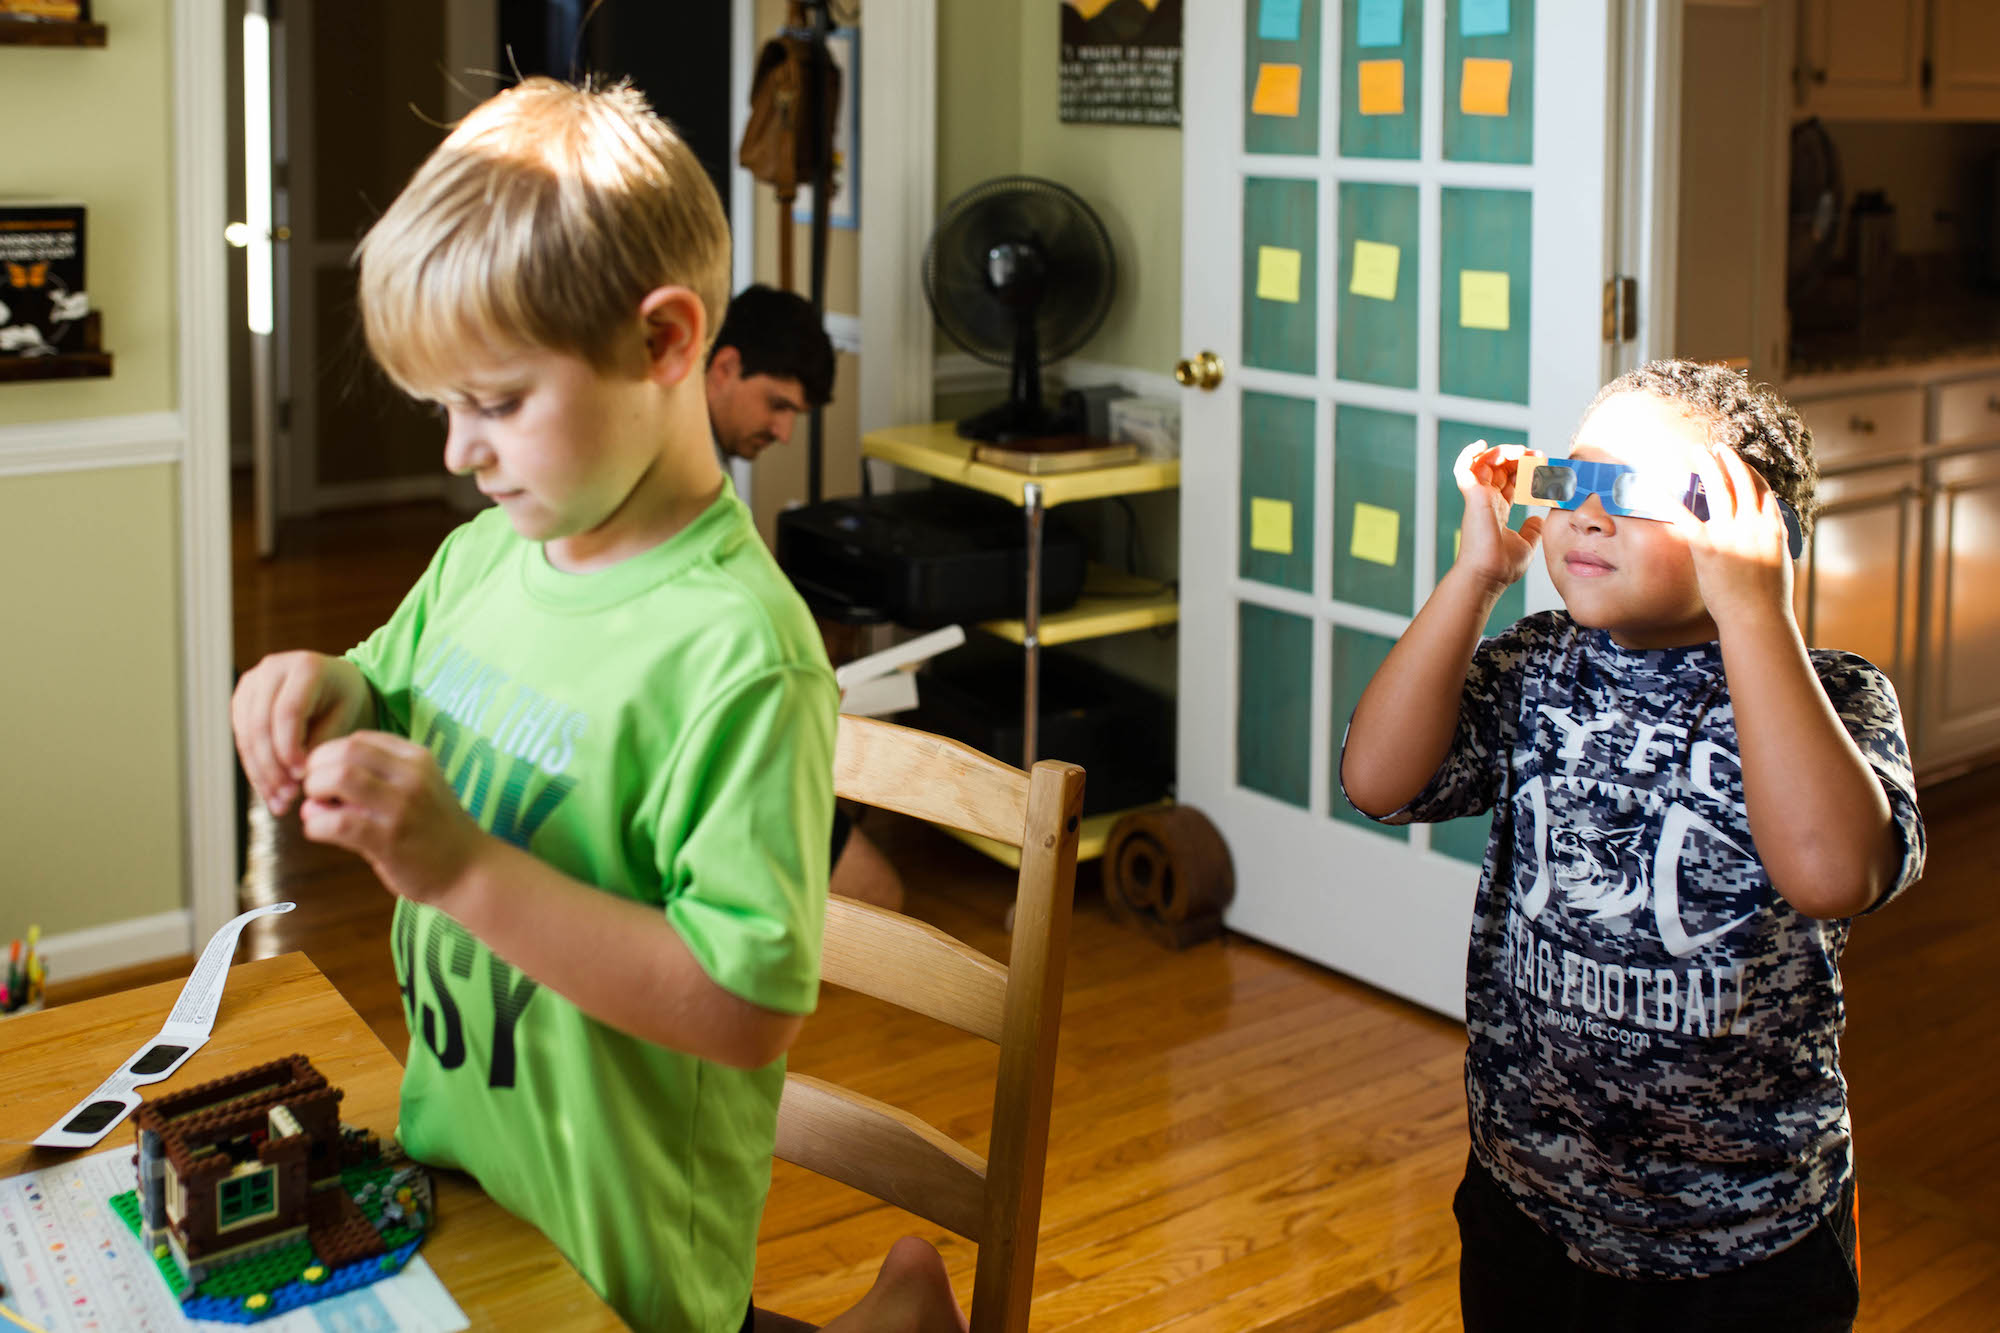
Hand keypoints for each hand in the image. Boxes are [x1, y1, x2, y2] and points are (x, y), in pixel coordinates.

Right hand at [232, 652, 372, 814]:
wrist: (334, 682)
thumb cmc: (345, 699)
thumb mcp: (345, 716)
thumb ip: (321, 741)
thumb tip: (295, 776)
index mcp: (305, 666)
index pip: (288, 712)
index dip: (290, 748)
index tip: (303, 777)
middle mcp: (272, 669)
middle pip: (261, 725)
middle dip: (273, 767)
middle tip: (289, 797)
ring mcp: (251, 683)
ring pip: (247, 735)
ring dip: (261, 773)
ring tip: (280, 802)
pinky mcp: (241, 701)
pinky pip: (243, 739)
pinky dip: (255, 768)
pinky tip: (270, 791)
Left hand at [298, 731, 486, 906]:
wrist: (468, 870)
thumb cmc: (434, 831)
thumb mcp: (417, 790)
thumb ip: (372, 781)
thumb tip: (314, 790)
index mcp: (417, 758)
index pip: (359, 740)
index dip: (329, 755)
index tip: (324, 776)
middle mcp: (411, 776)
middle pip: (344, 752)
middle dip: (316, 771)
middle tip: (314, 793)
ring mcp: (402, 807)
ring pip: (338, 778)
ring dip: (314, 793)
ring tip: (316, 810)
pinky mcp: (389, 840)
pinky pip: (337, 823)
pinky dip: (316, 825)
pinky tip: (318, 831)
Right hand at [1451, 441, 1545, 592]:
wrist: (1488, 574)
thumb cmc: (1503, 566)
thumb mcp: (1526, 544)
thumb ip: (1532, 530)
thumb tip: (1537, 518)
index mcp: (1498, 511)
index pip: (1509, 482)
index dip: (1525, 471)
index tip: (1543, 465)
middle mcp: (1486, 502)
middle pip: (1499, 469)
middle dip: (1518, 457)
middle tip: (1537, 454)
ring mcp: (1477, 497)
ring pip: (1484, 463)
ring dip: (1503, 452)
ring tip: (1520, 450)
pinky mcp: (1471, 495)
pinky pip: (1464, 468)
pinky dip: (1468, 454)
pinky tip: (1481, 444)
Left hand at [1674, 447, 1796, 631]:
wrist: (1758, 617)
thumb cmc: (1769, 597)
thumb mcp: (1780, 561)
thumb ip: (1772, 540)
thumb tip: (1770, 530)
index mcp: (1773, 526)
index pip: (1762, 488)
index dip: (1749, 471)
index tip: (1739, 461)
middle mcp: (1754, 524)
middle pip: (1741, 481)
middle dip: (1728, 460)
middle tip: (1716, 447)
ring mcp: (1731, 533)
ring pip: (1719, 488)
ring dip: (1707, 466)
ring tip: (1697, 451)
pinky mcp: (1708, 547)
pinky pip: (1685, 517)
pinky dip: (1669, 501)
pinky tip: (1656, 488)